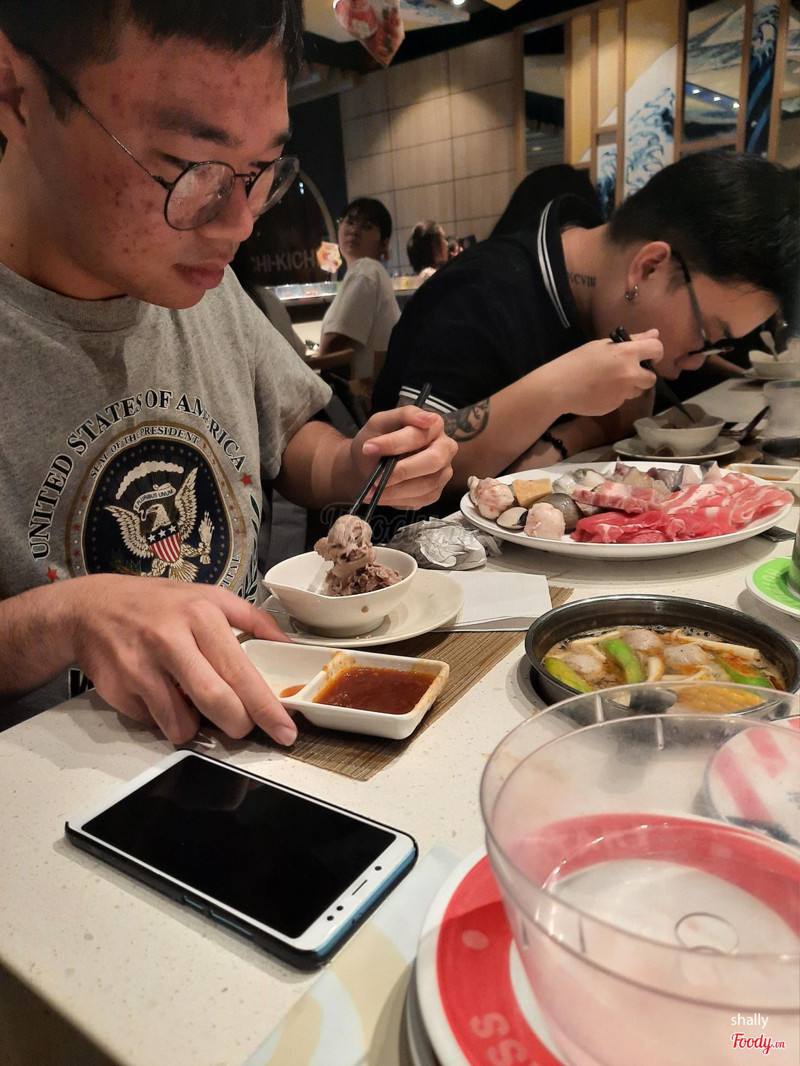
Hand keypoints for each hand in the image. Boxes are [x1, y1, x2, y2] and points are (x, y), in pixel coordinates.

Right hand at [61, 574, 296, 745]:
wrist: (91, 608)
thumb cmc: (159, 603)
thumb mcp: (208, 596)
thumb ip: (253, 619)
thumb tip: (288, 646)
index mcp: (201, 615)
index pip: (240, 671)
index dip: (265, 707)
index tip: (284, 730)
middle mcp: (171, 639)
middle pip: (216, 702)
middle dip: (237, 725)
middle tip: (241, 726)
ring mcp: (142, 666)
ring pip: (183, 724)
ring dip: (196, 727)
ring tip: (191, 702)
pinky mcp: (121, 689)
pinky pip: (156, 723)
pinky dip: (166, 720)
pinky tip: (161, 695)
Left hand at [351, 406, 455, 507]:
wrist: (368, 464)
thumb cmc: (376, 440)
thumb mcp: (382, 422)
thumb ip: (404, 414)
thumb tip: (427, 418)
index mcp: (435, 426)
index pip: (419, 434)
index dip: (393, 442)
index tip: (368, 447)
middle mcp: (445, 449)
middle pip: (432, 461)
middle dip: (401, 471)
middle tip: (375, 479)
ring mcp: (442, 472)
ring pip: (426, 484)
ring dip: (395, 490)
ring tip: (372, 489)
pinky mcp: (435, 492)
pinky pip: (420, 499)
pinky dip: (396, 500)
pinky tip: (380, 496)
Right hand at [548, 330, 661, 417]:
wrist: (558, 387)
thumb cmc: (577, 362)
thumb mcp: (602, 346)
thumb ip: (632, 341)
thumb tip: (655, 334)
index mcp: (626, 353)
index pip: (656, 349)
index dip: (655, 353)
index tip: (647, 357)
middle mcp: (630, 373)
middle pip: (652, 378)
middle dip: (643, 376)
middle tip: (627, 373)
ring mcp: (623, 392)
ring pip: (638, 391)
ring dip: (630, 387)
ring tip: (609, 383)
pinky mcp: (616, 406)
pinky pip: (623, 400)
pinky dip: (616, 396)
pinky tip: (600, 391)